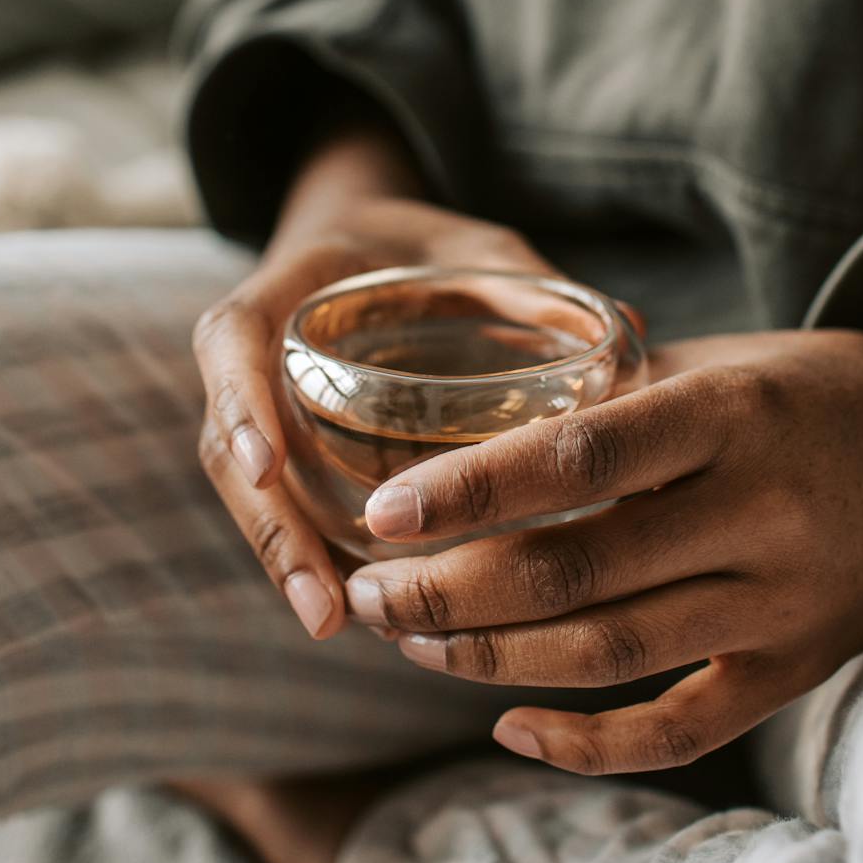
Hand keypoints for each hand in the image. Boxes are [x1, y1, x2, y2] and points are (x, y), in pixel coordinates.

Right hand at [191, 119, 560, 640]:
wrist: (364, 240)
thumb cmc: (421, 243)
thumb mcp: (470, 245)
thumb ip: (527, 281)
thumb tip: (630, 323)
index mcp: (286, 286)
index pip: (233, 340)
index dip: (241, 400)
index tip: (269, 464)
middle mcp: (257, 352)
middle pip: (232, 443)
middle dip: (269, 526)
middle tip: (321, 604)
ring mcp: (264, 405)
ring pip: (249, 488)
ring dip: (285, 556)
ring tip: (332, 622)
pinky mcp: (286, 446)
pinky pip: (282, 498)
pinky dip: (307, 551)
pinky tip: (348, 612)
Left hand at [342, 325, 862, 774]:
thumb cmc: (816, 391)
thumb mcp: (727, 358)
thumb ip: (615, 389)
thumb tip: (480, 409)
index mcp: (730, 414)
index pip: (577, 459)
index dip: (470, 491)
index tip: (381, 511)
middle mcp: (758, 512)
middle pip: (574, 570)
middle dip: (449, 589)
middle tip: (365, 589)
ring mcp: (781, 602)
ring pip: (609, 651)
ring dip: (491, 656)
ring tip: (409, 638)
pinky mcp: (794, 667)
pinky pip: (680, 728)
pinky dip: (588, 743)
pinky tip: (508, 725)